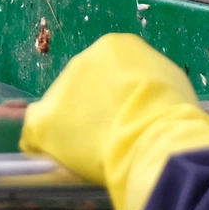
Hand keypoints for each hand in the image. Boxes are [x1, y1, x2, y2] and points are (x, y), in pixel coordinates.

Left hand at [19, 33, 208, 209]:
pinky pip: (35, 135)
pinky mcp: (43, 118)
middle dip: (93, 110)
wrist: (153, 134)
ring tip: (96, 154)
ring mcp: (59, 89)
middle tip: (114, 135)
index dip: (116, 96)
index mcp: (114, 47)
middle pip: (82, 87)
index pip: (107, 70)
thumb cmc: (172, 112)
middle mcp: (81, 59)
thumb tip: (143, 96)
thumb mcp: (169, 82)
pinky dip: (46, 149)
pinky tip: (61, 163)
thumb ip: (147, 83)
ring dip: (73, 129)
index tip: (128, 115)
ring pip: (61, 111)